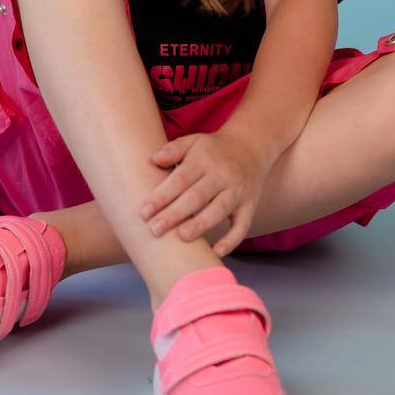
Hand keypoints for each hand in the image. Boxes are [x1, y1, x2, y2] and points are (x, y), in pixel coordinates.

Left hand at [139, 126, 274, 257]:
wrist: (250, 147)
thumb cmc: (212, 150)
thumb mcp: (193, 141)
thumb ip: (173, 149)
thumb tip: (154, 159)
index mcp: (205, 159)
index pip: (181, 178)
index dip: (162, 195)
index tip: (144, 212)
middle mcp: (223, 175)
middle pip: (197, 196)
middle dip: (175, 214)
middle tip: (154, 230)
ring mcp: (238, 191)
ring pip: (219, 210)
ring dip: (201, 224)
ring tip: (182, 237)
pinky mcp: (249, 206)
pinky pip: (242, 225)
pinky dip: (231, 240)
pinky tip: (215, 253)